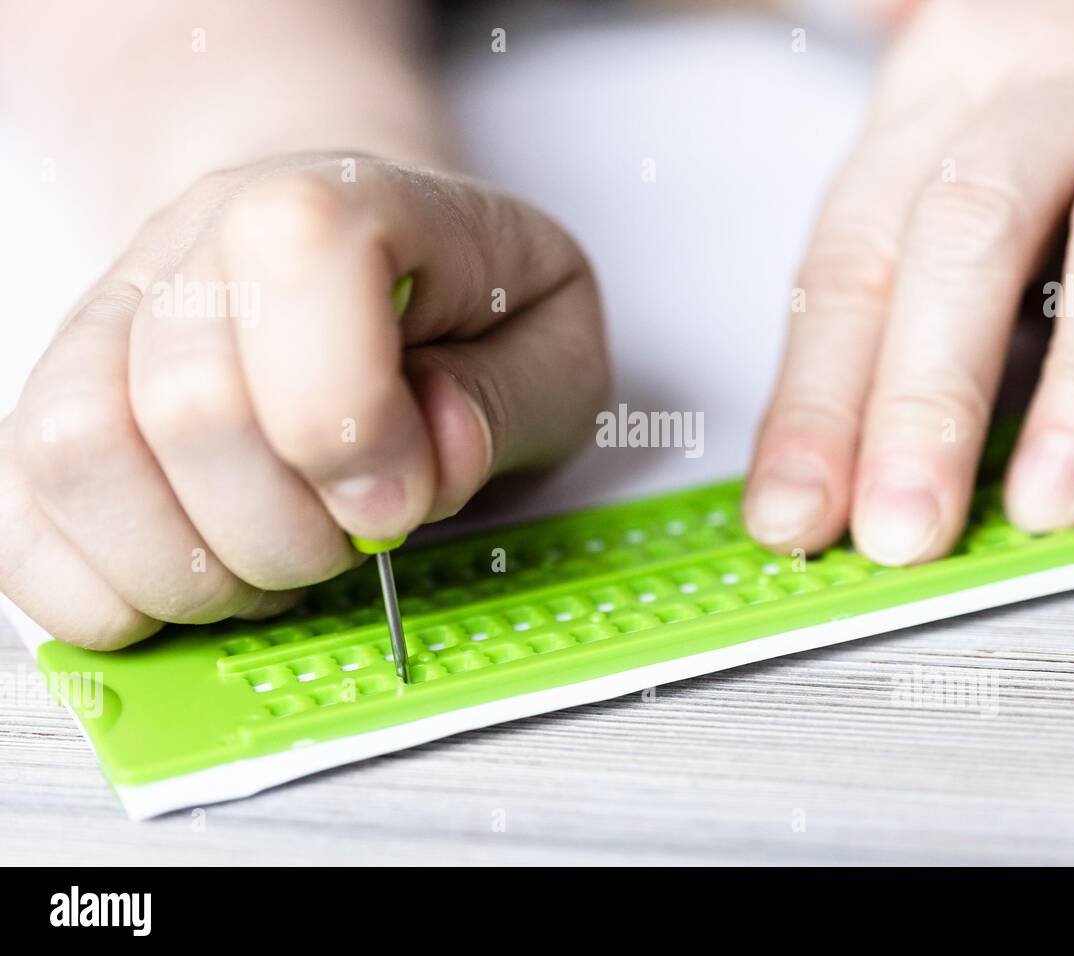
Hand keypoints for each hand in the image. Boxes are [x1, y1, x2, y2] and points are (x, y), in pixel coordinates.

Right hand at [0, 155, 606, 647]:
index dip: (352, 419)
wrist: (333, 251)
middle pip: (188, 404)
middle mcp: (199, 243)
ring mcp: (109, 323)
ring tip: (273, 560)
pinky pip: (17, 520)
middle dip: (290, 531)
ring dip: (195, 568)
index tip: (399, 498)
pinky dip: (106, 591)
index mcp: (340, 201)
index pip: (301, 261)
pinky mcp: (57, 407)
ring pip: (78, 458)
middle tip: (349, 540)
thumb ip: (508, 397)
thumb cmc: (457, 303)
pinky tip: (194, 577)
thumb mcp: (549, 336)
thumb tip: (429, 456)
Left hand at [747, 0, 1073, 563]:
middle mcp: (1061, 74)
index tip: (791, 509)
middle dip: (926, 400)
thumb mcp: (961, 167)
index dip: (816, 397)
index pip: (854, 252)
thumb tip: (825, 475)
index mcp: (942, 88)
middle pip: (971, 227)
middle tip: (902, 526)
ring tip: (1044, 502)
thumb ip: (900, 300)